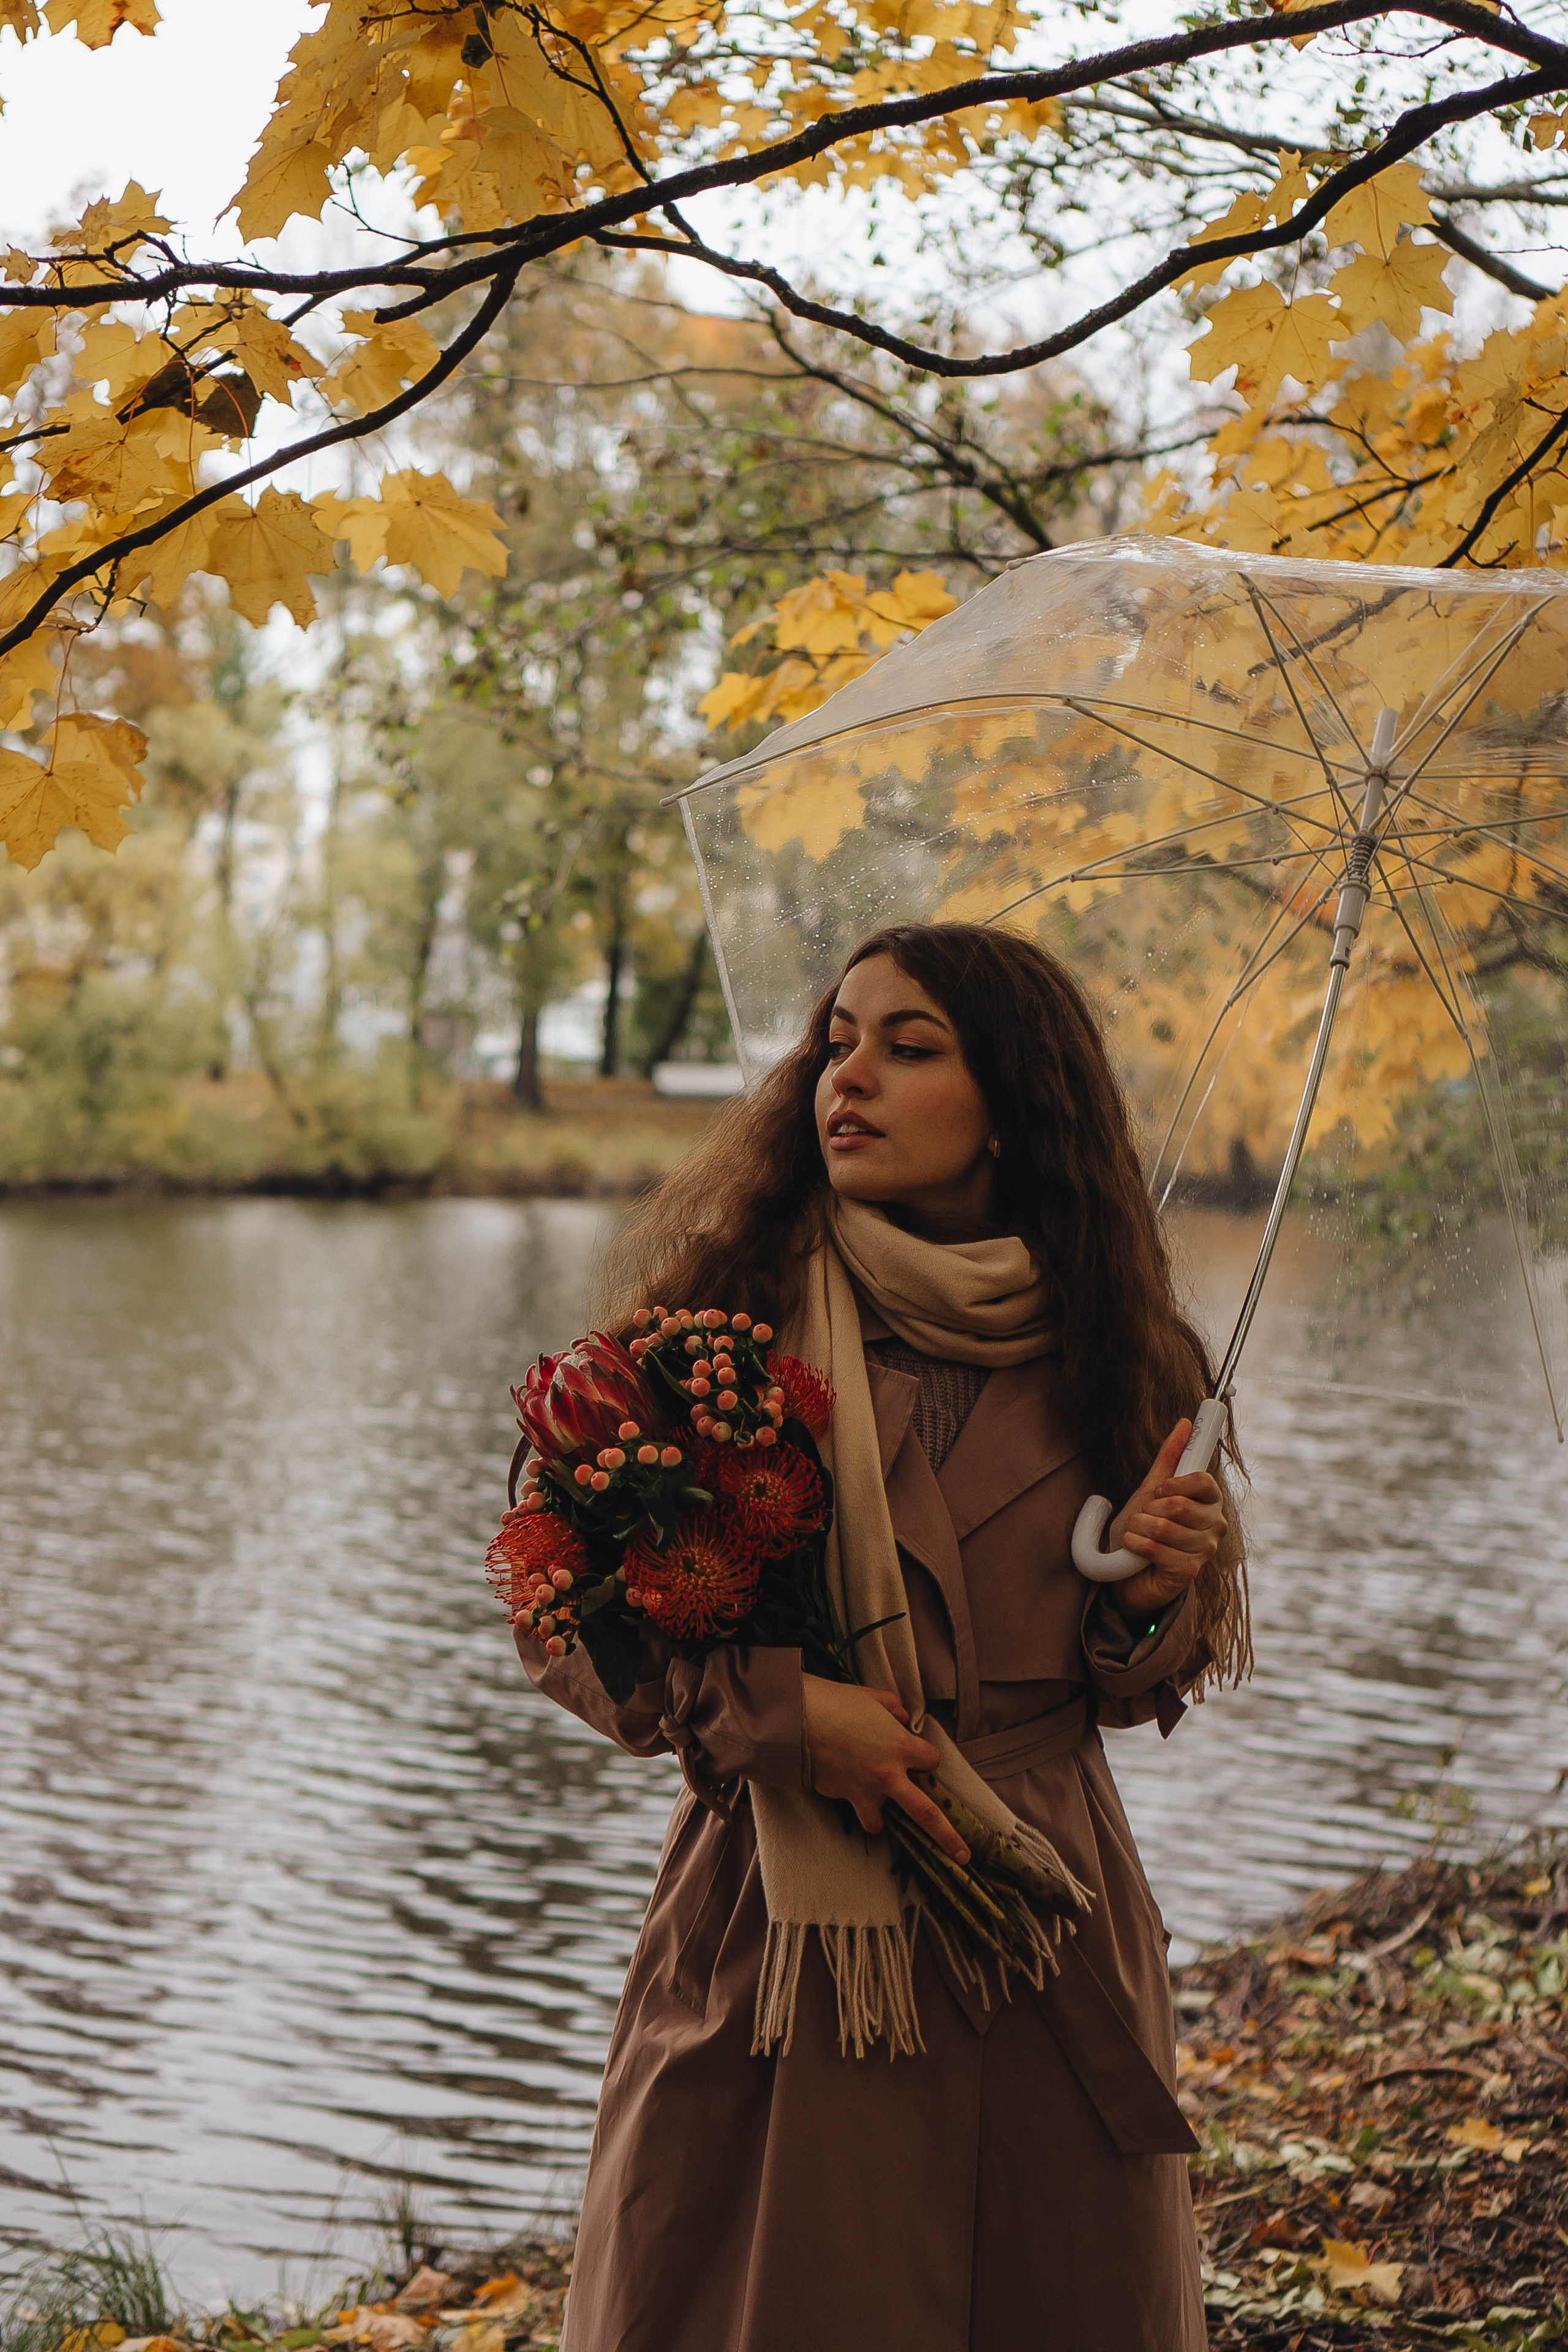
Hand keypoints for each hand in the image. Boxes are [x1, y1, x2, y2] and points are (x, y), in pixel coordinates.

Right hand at [802, 1675, 969, 1863]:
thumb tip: (902, 1719)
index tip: (922, 1757)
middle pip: (927, 1815)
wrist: (796, 1716)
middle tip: (963, 1855)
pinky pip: (847, 1803)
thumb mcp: (875, 1697)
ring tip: (875, 1806)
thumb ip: (895, 1710)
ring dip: (880, 1817)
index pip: (932, 1762)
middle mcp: (887, 1776)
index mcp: (900, 1748)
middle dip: (948, 1837)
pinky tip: (838, 1775)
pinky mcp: (837, 1796)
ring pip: (878, 1824)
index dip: (928, 1759)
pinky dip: (847, 1795)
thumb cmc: (837, 1701)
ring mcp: (861, 1791)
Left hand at [1106, 1418, 1226, 1619]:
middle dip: (1149, 1509)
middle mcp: (1214, 1525)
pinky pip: (1157, 1550)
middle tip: (1143, 1518)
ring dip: (1139, 1528)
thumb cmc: (1143, 1530)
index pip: (1203, 1481)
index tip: (1159, 1490)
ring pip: (1166, 1528)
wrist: (1126, 1573)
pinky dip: (1136, 1546)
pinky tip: (1135, 1549)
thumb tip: (1184, 1423)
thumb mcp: (1151, 1490)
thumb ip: (1170, 1458)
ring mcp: (1204, 1551)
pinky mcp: (1189, 1572)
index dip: (1175, 1484)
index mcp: (1209, 1502)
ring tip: (1137, 1534)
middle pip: (1180, 1505)